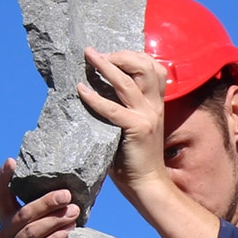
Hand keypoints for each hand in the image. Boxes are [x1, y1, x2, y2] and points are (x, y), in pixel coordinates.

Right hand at [0, 158, 79, 237]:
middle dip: (46, 202)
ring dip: (54, 221)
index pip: (1, 195)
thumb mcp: (50, 226)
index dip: (3, 178)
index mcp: (7, 218)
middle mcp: (3, 233)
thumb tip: (73, 186)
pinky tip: (68, 231)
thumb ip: (52, 210)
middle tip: (66, 194)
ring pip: (31, 232)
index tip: (10, 161)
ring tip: (73, 212)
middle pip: (23, 214)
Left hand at [77, 48, 168, 200]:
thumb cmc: (134, 158)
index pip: (155, 67)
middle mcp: (154, 106)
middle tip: (98, 55)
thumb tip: (94, 90)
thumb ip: (122, 108)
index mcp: (156, 103)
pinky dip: (95, 97)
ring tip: (90, 57)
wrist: (147, 183)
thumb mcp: (132, 126)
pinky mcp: (137, 128)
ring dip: (106, 66)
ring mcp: (147, 116)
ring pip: (128, 81)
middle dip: (121, 55)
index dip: (134, 55)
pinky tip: (81, 90)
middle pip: (145, 65)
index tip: (112, 53)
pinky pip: (112, 108)